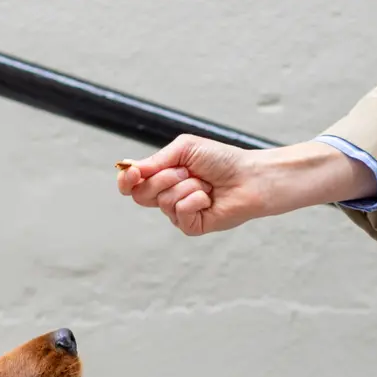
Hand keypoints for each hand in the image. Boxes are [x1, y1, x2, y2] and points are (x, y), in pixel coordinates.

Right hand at [115, 137, 375, 236]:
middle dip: (162, 179)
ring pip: (164, 203)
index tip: (132, 172)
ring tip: (205, 184)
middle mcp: (169, 196)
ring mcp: (181, 213)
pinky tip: (209, 198)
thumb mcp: (184, 150)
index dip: (126, 180)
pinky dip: (194, 201)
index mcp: (164, 177)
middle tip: (186, 171)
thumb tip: (130, 169)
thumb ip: (156, 161)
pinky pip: (180, 215)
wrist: (249, 176)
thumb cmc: (222, 160)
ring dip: (186, 186)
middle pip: (142, 196)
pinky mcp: (194, 226)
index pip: (133, 185)